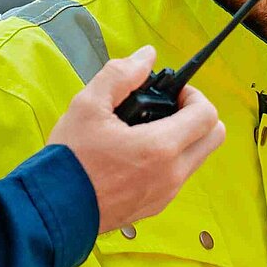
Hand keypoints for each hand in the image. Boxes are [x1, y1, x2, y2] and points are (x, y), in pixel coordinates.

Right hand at [46, 45, 225, 231]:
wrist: (52, 209)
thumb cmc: (69, 159)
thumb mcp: (88, 105)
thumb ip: (121, 74)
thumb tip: (146, 57)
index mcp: (160, 147)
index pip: (207, 115)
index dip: (194, 96)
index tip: (173, 93)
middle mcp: (172, 175)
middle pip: (213, 138)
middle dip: (198, 117)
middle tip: (167, 109)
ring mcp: (166, 194)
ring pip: (197, 158)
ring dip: (184, 139)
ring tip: (147, 130)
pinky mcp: (155, 207)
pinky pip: (178, 178)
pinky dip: (170, 161)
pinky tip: (138, 154)